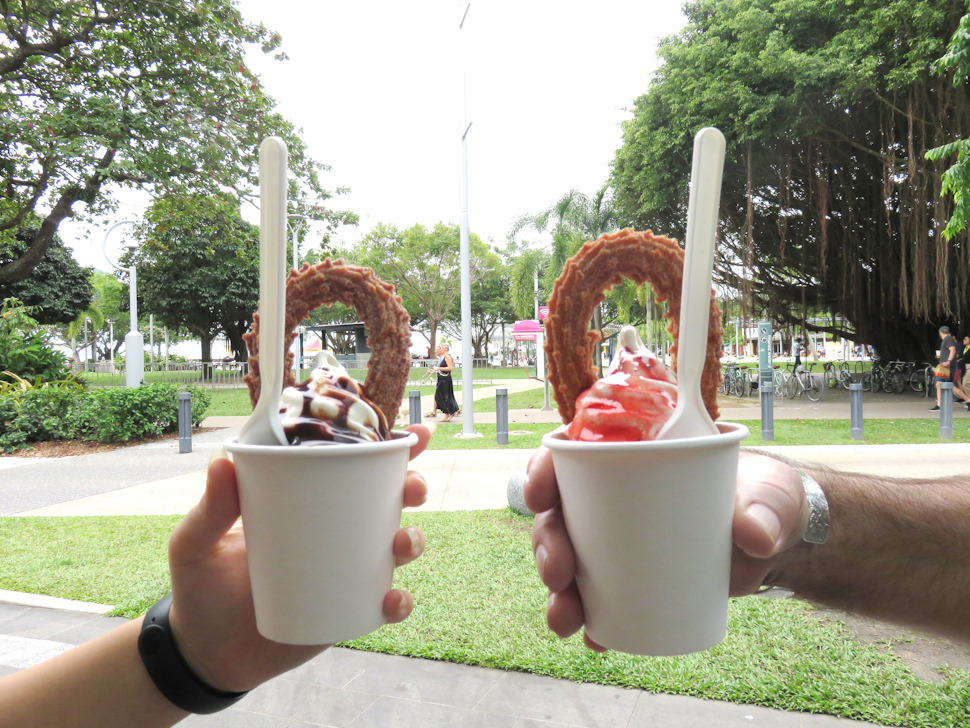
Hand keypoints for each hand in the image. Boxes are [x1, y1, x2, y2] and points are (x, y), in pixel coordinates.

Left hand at [166, 424, 431, 691]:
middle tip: (411, 488)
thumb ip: (211, 507)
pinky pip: (385, 605)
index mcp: (307, 502)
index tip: (418, 434)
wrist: (204, 653)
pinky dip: (398, 602)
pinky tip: (390, 600)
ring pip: (397, 549)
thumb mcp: (197, 542)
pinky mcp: (348, 611)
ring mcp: (346, 572)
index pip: (352, 467)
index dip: (391, 449)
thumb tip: (223, 460)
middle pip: (389, 501)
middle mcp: (335, 532)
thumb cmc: (201, 587)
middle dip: (413, 487)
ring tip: (401, 543)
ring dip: (412, 540)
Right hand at [524, 447, 808, 650]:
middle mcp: (614, 496)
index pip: (572, 454)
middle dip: (546, 543)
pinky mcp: (634, 578)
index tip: (539, 494)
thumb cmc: (768, 498)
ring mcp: (619, 539)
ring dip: (557, 589)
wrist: (781, 540)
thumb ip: (766, 508)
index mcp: (634, 456)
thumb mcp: (771, 494)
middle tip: (559, 571)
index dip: (542, 471)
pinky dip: (591, 619)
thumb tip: (754, 537)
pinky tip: (593, 638)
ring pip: (569, 558)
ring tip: (565, 617)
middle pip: (560, 513)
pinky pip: (599, 599)